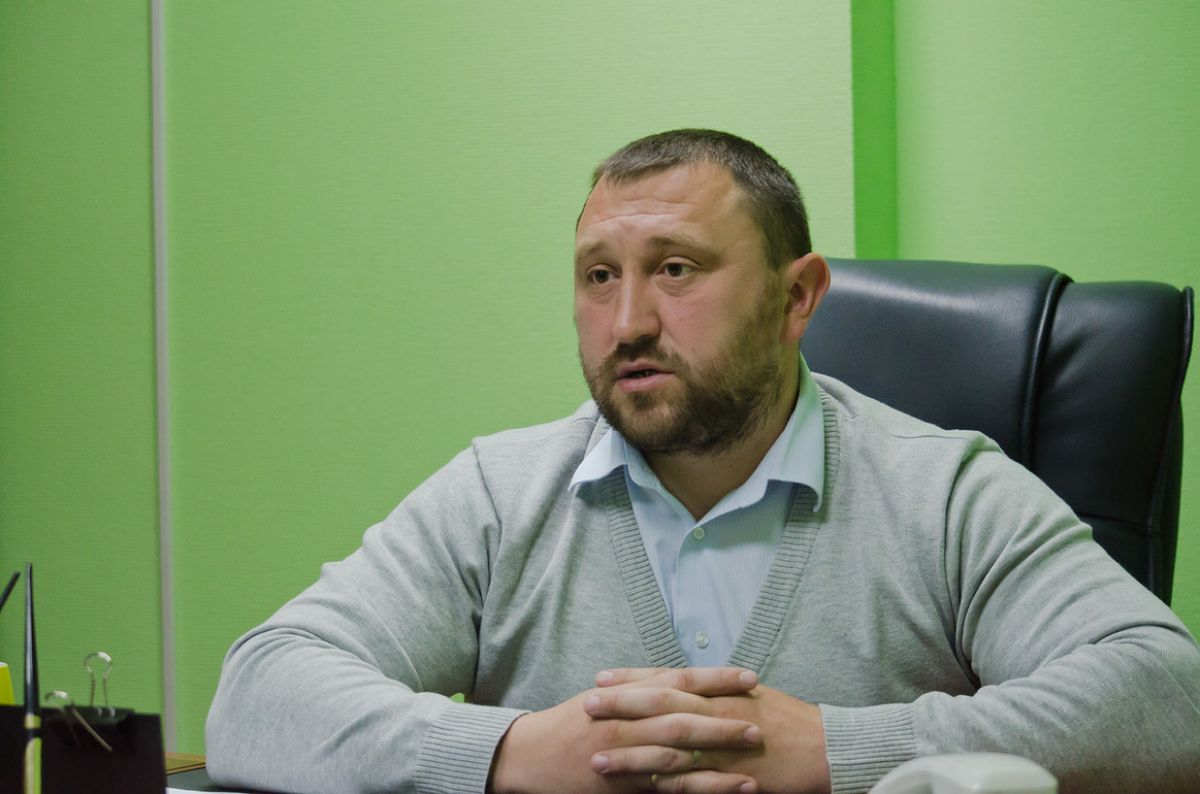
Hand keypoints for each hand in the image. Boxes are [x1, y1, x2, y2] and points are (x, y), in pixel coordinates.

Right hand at [490, 667, 762, 793]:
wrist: (528, 756)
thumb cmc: (569, 724)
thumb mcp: (603, 697)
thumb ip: (640, 687)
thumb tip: (679, 678)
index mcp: (626, 696)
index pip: (678, 681)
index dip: (715, 678)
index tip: (749, 676)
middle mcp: (627, 723)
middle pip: (684, 717)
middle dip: (724, 719)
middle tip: (761, 722)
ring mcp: (626, 756)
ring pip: (680, 756)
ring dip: (720, 757)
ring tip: (755, 759)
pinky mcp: (623, 786)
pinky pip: (668, 789)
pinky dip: (702, 789)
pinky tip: (731, 790)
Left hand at [591, 668, 830, 793]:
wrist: (825, 748)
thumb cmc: (788, 721)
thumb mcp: (749, 695)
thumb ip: (713, 692)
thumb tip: (681, 685)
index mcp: (719, 691)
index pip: (667, 679)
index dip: (632, 678)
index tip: (601, 677)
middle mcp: (716, 713)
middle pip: (660, 706)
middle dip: (621, 706)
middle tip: (586, 706)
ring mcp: (722, 747)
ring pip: (667, 749)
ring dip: (629, 754)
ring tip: (596, 759)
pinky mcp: (729, 777)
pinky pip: (690, 784)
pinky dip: (662, 786)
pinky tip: (636, 789)